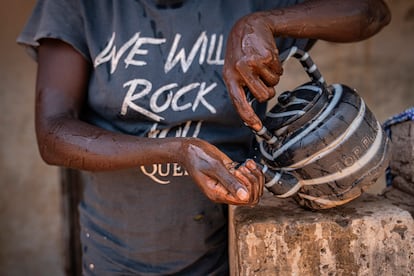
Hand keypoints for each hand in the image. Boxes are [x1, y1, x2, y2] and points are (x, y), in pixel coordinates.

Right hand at [181, 138, 263, 205]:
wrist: (191, 149)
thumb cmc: (197, 157)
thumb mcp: (214, 167)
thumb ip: (229, 181)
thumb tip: (244, 196)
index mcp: (218, 194)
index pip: (244, 200)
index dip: (247, 186)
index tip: (239, 172)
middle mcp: (225, 191)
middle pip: (251, 196)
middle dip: (252, 181)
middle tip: (243, 168)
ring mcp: (229, 184)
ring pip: (253, 188)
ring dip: (253, 175)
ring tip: (245, 164)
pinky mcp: (232, 176)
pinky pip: (249, 179)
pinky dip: (252, 170)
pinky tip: (247, 162)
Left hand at [223, 12, 282, 131]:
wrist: (249, 27)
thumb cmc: (240, 52)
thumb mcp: (232, 69)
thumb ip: (238, 87)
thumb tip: (247, 113)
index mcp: (229, 78)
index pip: (239, 103)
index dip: (249, 117)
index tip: (257, 128)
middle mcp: (239, 72)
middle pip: (264, 96)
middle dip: (268, 91)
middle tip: (262, 80)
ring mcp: (253, 64)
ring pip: (273, 84)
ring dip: (271, 77)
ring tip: (261, 65)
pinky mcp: (266, 57)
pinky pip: (278, 72)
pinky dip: (277, 67)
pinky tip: (267, 57)